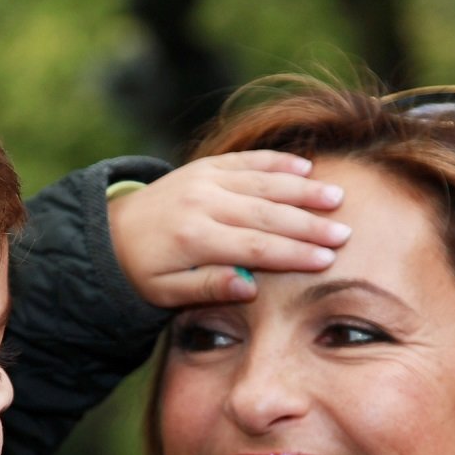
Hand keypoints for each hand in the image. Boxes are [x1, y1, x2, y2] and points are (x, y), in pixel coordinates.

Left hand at [108, 150, 349, 307]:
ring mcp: (204, 180)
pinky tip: (305, 167)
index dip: (293, 254)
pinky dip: (276, 163)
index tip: (326, 260)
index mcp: (193, 239)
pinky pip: (246, 161)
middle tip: (344, 232)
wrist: (110, 234)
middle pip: (265, 214)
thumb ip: (207, 288)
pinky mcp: (205, 166)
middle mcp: (201, 203)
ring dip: (302, 190)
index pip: (254, 247)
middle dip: (308, 224)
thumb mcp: (167, 293)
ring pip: (261, 183)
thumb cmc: (144, 271)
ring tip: (336, 197)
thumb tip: (248, 289)